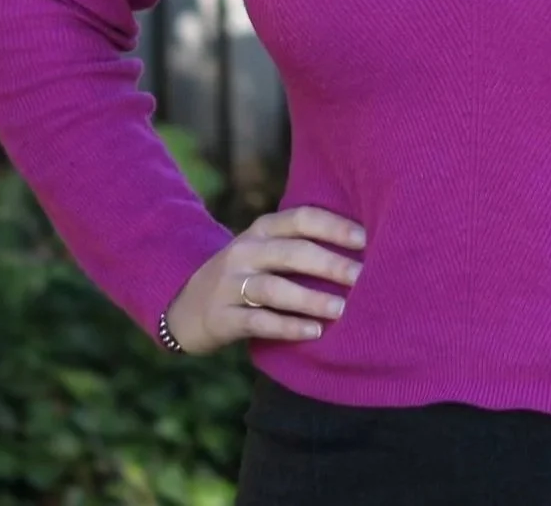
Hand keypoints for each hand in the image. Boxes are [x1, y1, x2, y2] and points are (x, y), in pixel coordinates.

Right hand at [162, 206, 366, 353]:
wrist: (185, 306)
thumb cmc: (244, 276)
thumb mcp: (263, 251)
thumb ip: (299, 245)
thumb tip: (363, 249)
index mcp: (261, 230)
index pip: (300, 218)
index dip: (333, 226)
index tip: (365, 239)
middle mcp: (245, 252)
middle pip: (291, 252)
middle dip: (329, 263)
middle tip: (362, 276)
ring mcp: (230, 284)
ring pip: (274, 288)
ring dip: (309, 298)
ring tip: (341, 309)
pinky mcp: (223, 317)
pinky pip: (258, 321)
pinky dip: (288, 327)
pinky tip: (314, 332)